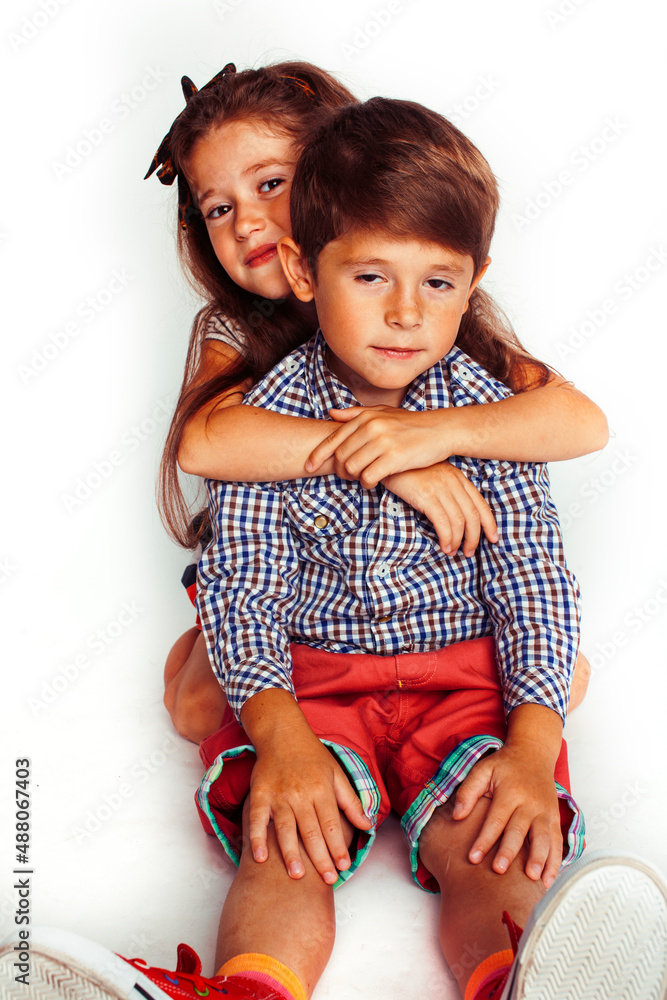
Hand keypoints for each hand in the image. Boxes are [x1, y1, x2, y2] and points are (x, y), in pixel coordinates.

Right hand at [248, 729, 371, 884]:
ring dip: (290, 853)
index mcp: (321, 789)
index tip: (344, 867)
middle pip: (311, 831)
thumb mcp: (336, 774)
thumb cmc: (312, 756)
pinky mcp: (259, 794)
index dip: (338, 847)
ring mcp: (278, 795)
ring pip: (285, 829)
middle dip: (320, 858)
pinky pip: (257, 819)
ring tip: (297, 876)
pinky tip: (260, 857)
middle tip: (327, 880)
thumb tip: (368, 825)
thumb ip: (351, 801)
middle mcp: (300, 794)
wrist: (282, 733)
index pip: (332, 824)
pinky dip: (257, 838)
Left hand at [306, 406, 449, 487]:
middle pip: (341, 457)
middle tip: (348, 476)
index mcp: (366, 417)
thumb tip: (331, 413)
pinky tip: (373, 482)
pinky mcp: (394, 458)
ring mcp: (382, 442)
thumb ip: (356, 414)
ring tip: (362, 478)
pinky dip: (367, 484)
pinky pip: (368, 477)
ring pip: (352, 469)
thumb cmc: (410, 424)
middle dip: (340, 470)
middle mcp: (371, 427)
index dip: (318, 455)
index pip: (333, 439)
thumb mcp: (383, 413)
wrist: (440, 430)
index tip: (308, 466)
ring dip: (354, 478)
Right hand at [382, 462, 497, 555]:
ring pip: (459, 521)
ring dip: (458, 541)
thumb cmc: (408, 471)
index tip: (493, 537)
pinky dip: (447, 538)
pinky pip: (443, 522)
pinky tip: (444, 546)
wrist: (387, 459)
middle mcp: (453, 482)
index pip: (481, 503)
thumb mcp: (434, 476)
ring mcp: (440, 488)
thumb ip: (447, 490)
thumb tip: (455, 516)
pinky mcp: (426, 495)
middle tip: (469, 552)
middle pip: (473, 515)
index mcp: (458, 477)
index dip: (490, 523)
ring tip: (452, 552)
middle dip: (474, 538)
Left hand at [452, 746, 561, 887]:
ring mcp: (545, 811)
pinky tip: (548, 880)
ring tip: (533, 879)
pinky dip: (555, 861)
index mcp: (510, 792)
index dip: (484, 839)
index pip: (495, 819)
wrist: (534, 753)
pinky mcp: (555, 818)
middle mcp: (530, 803)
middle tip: (499, 870)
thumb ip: (468, 791)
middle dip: (509, 851)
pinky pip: (557, 842)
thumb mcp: (482, 770)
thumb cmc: (504, 765)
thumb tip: (457, 816)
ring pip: (544, 838)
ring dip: (539, 859)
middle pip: (519, 830)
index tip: (472, 858)